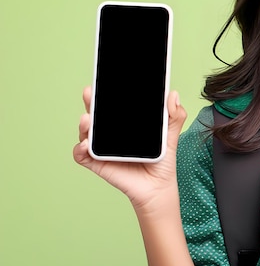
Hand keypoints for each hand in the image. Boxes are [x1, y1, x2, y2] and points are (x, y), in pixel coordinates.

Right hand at [73, 86, 186, 213]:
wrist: (158, 186)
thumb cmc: (161, 160)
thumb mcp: (170, 135)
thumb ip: (174, 116)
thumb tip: (173, 95)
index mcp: (125, 122)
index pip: (113, 103)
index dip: (107, 90)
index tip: (106, 79)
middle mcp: (110, 132)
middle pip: (96, 113)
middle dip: (91, 101)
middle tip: (90, 92)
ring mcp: (102, 147)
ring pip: (85, 131)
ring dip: (83, 124)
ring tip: (87, 120)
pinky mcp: (97, 163)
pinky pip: (81, 155)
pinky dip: (79, 149)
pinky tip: (85, 145)